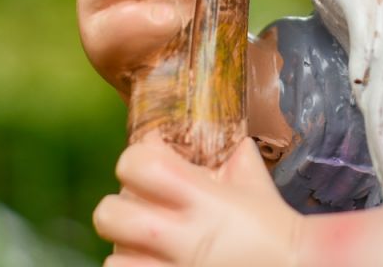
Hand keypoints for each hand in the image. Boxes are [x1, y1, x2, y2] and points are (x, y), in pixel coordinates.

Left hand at [94, 135, 301, 266]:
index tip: (148, 160)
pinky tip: (149, 263)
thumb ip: (228, 152)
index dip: (134, 158)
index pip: (136, 165)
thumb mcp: (253, 178)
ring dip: (123, 247)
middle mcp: (181, 237)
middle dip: (118, 206)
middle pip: (109, 214)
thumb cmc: (273, 226)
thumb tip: (218, 129)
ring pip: (112, 258)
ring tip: (141, 243)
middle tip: (136, 206)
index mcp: (200, 197)